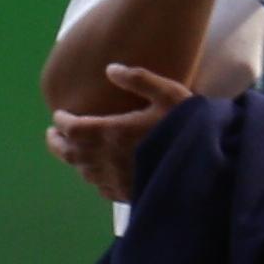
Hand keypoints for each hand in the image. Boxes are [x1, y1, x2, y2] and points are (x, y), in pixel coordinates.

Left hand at [46, 62, 194, 200]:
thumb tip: (111, 68)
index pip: (74, 129)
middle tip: (53, 135)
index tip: (59, 116)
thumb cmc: (190, 126)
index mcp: (114, 133)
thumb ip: (140, 79)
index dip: (62, 122)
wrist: (210, 168)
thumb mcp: (170, 94)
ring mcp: (117, 180)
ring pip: (84, 172)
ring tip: (72, 150)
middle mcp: (108, 159)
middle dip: (58, 143)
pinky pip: (102, 188)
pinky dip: (94, 177)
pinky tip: (97, 172)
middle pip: (70, 154)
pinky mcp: (128, 194)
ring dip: (74, 160)